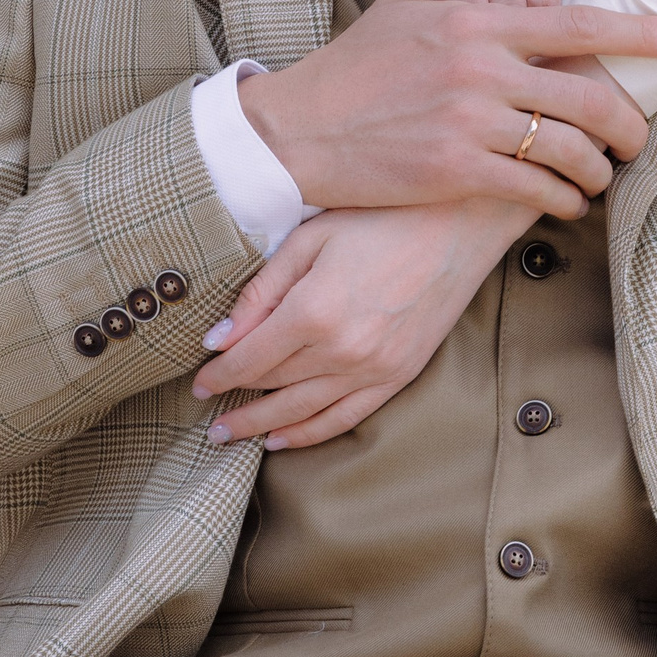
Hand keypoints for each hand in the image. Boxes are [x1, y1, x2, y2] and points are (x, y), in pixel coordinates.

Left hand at [192, 199, 532, 447]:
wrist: (459, 223)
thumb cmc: (380, 217)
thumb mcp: (310, 238)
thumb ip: (261, 291)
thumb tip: (219, 339)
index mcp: (313, 312)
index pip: (250, 359)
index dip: (218, 375)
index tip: (197, 383)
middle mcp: (343, 350)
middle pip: (273, 387)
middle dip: (234, 402)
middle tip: (206, 416)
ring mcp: (375, 368)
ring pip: (304, 411)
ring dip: (262, 427)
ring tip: (231, 436)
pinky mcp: (400, 375)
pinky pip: (347, 417)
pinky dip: (311, 433)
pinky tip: (282, 439)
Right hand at [236, 0, 656, 220]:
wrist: (298, 130)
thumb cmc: (355, 68)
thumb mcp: (407, 9)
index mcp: (476, 21)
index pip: (576, 25)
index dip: (637, 34)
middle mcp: (479, 68)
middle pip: (587, 96)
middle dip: (628, 123)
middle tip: (638, 137)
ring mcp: (468, 121)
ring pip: (568, 149)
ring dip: (597, 170)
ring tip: (599, 176)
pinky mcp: (454, 170)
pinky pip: (534, 188)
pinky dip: (562, 200)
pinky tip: (565, 203)